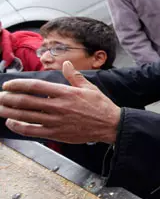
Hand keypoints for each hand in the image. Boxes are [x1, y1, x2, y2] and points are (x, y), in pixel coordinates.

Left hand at [0, 62, 120, 143]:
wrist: (111, 125)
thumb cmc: (100, 106)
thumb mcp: (89, 87)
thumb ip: (74, 76)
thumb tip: (65, 64)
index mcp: (65, 93)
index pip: (35, 87)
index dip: (18, 85)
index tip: (8, 84)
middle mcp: (58, 107)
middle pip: (25, 102)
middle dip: (8, 98)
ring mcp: (56, 122)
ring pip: (25, 117)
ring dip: (8, 112)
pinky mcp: (56, 134)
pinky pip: (32, 131)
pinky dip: (19, 127)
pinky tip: (11, 123)